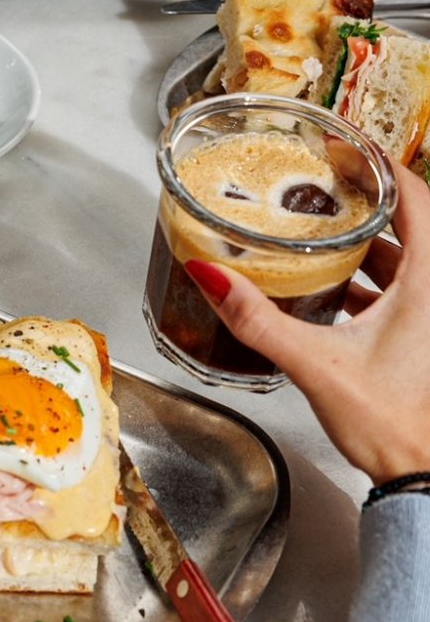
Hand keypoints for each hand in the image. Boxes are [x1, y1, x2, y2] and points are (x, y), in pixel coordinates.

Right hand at [186, 166, 429, 483]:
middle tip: (323, 182)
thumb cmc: (389, 421)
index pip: (417, 196)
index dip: (380, 163)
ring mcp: (429, 318)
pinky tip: (332, 289)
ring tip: (320, 231)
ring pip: (404, 258)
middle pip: (410, 223)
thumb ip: (258, 319)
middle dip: (364, 200)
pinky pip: (399, 289)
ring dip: (367, 241)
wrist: (418, 475)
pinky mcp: (419, 340)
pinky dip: (370, 277)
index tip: (345, 145)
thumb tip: (213, 278)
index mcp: (427, 284)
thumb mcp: (313, 361)